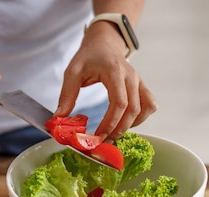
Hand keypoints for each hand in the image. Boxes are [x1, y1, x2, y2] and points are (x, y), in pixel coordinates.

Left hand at [54, 22, 156, 140]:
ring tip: (112, 135)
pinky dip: (140, 118)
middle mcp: (131, 77)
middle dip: (118, 130)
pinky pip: (149, 105)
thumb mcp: (72, 72)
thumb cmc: (89, 56)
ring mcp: (139, 81)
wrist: (104, 43)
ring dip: (130, 126)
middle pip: (133, 110)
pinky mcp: (142, 87)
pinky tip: (125, 124)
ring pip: (145, 109)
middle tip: (102, 142)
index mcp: (115, 71)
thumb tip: (59, 118)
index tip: (97, 137)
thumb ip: (67, 95)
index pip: (119, 103)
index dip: (110, 123)